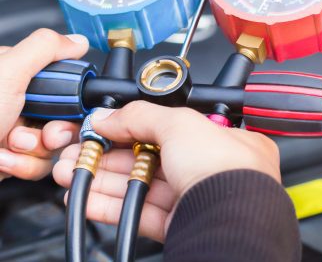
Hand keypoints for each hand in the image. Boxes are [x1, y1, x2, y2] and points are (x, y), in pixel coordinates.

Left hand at [0, 29, 88, 179]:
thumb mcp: (6, 74)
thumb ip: (45, 49)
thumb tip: (76, 41)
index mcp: (14, 75)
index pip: (63, 83)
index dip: (71, 100)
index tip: (65, 109)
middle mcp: (15, 102)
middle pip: (63, 116)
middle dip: (53, 130)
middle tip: (40, 133)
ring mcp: (13, 131)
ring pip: (53, 144)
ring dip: (35, 150)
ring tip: (8, 146)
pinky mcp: (11, 158)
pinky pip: (38, 164)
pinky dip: (23, 165)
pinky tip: (3, 159)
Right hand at [53, 101, 280, 241]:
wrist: (230, 222)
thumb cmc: (226, 170)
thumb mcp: (181, 124)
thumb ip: (141, 116)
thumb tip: (108, 116)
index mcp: (226, 141)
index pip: (172, 128)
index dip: (135, 126)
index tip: (105, 127)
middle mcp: (214, 170)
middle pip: (152, 158)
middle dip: (110, 154)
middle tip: (81, 151)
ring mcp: (197, 199)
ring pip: (143, 187)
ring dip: (104, 179)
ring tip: (72, 173)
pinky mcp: (181, 226)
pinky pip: (140, 214)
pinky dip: (111, 206)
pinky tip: (87, 199)